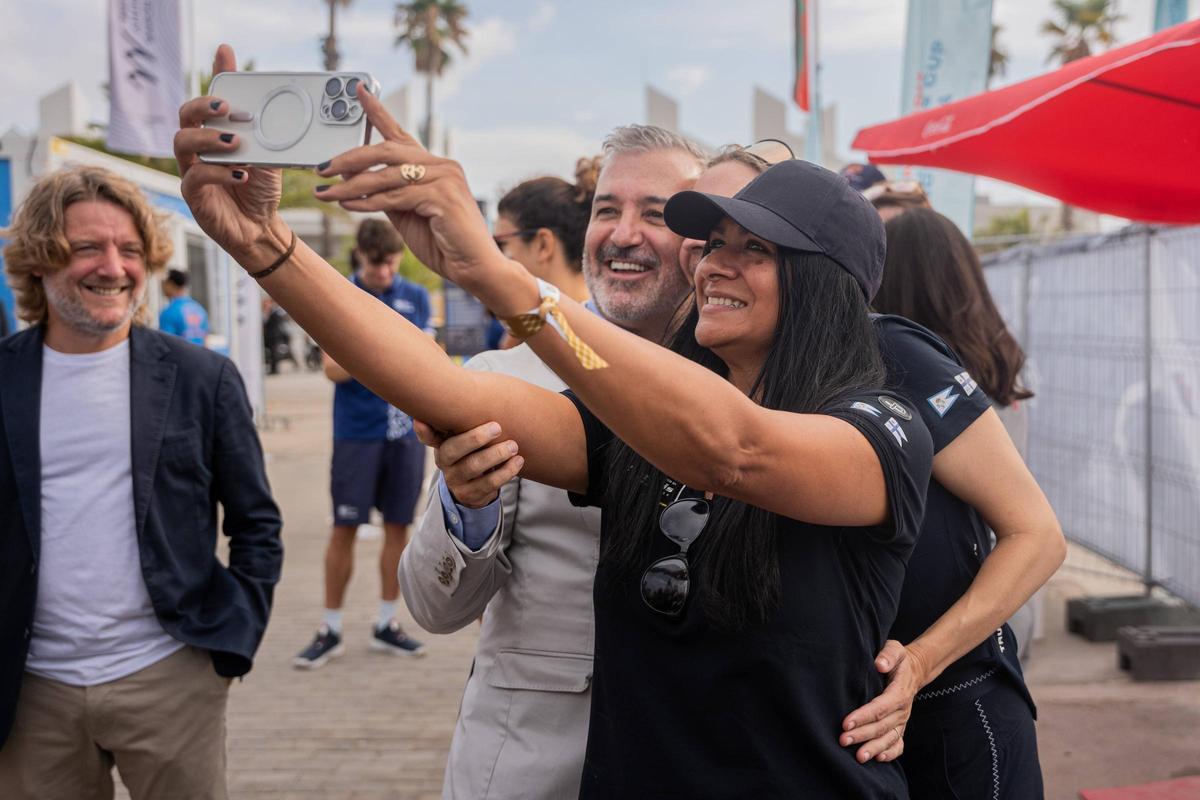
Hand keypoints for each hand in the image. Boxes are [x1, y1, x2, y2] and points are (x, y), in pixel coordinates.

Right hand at [174, 44, 286, 266]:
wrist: (260, 227)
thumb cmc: (260, 190)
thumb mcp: (270, 159)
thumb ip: (266, 137)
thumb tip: (274, 113)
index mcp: (215, 134)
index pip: (210, 100)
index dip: (214, 76)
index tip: (225, 53)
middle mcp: (198, 148)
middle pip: (185, 116)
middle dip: (203, 106)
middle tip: (226, 108)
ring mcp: (191, 169)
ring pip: (182, 142)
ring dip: (209, 138)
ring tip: (235, 143)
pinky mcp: (193, 194)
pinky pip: (196, 177)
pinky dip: (219, 173)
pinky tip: (241, 175)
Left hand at [313, 87, 522, 303]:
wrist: (475, 268)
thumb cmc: (444, 243)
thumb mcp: (407, 214)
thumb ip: (388, 194)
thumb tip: (356, 181)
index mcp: (434, 165)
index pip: (400, 134)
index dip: (377, 111)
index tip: (358, 90)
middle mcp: (441, 165)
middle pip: (386, 151)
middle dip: (349, 158)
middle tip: (322, 168)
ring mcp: (444, 178)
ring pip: (386, 176)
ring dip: (350, 185)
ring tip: (325, 193)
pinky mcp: (442, 196)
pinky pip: (395, 197)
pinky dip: (367, 202)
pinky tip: (348, 205)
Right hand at [413, 421, 524, 508]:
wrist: (477, 487)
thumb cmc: (476, 451)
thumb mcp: (468, 437)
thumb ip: (468, 420)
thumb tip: (480, 388)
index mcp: (441, 443)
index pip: (428, 436)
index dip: (423, 430)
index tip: (421, 420)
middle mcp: (444, 461)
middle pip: (453, 449)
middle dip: (476, 437)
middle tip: (497, 427)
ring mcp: (455, 480)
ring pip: (473, 467)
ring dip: (496, 455)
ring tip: (513, 446)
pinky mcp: (470, 494)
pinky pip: (488, 483)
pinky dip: (506, 471)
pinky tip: (518, 461)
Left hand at [840, 640, 925, 763]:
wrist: (914, 670)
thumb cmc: (899, 659)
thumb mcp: (895, 649)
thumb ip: (888, 654)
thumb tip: (879, 664)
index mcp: (899, 692)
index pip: (880, 707)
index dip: (863, 716)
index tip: (846, 723)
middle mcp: (902, 710)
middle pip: (882, 726)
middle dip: (862, 735)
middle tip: (843, 740)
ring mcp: (902, 720)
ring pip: (889, 738)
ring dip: (874, 748)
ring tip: (858, 758)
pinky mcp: (900, 726)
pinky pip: (899, 744)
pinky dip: (890, 753)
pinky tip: (878, 759)